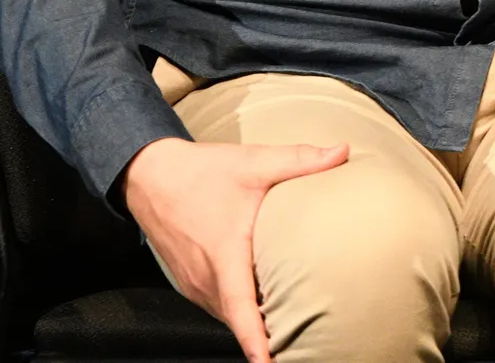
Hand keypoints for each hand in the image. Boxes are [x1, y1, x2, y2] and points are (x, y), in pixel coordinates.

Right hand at [121, 135, 349, 362]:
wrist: (150, 175)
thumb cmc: (201, 171)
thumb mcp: (253, 162)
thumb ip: (300, 160)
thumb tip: (344, 151)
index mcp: (224, 255)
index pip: (241, 310)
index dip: (256, 342)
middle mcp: (206, 278)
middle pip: (238, 320)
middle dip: (266, 340)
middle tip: (301, 349)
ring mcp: (194, 283)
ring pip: (228, 315)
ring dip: (253, 325)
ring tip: (289, 336)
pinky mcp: (189, 281)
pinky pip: (218, 305)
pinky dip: (239, 311)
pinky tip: (263, 306)